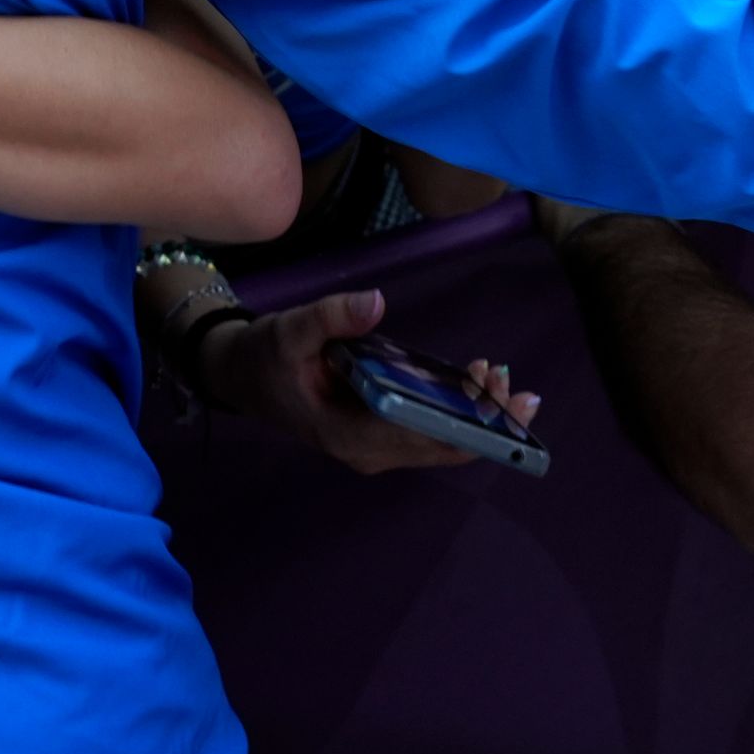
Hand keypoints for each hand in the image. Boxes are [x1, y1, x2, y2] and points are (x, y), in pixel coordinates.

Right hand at [194, 288, 539, 474]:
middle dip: (486, 422)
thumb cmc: (265, 356)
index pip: (422, 438)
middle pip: (441, 447)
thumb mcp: (291, 330)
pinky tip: (477, 389)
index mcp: (349, 434)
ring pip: (440, 444)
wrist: (241, 376)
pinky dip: (458, 415)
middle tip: (512, 384)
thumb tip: (375, 301)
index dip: (467, 423)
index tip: (496, 394)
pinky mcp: (380, 436)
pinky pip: (428, 433)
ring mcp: (376, 448)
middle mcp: (369, 452)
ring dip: (476, 419)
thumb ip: (331, 317)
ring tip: (499, 380)